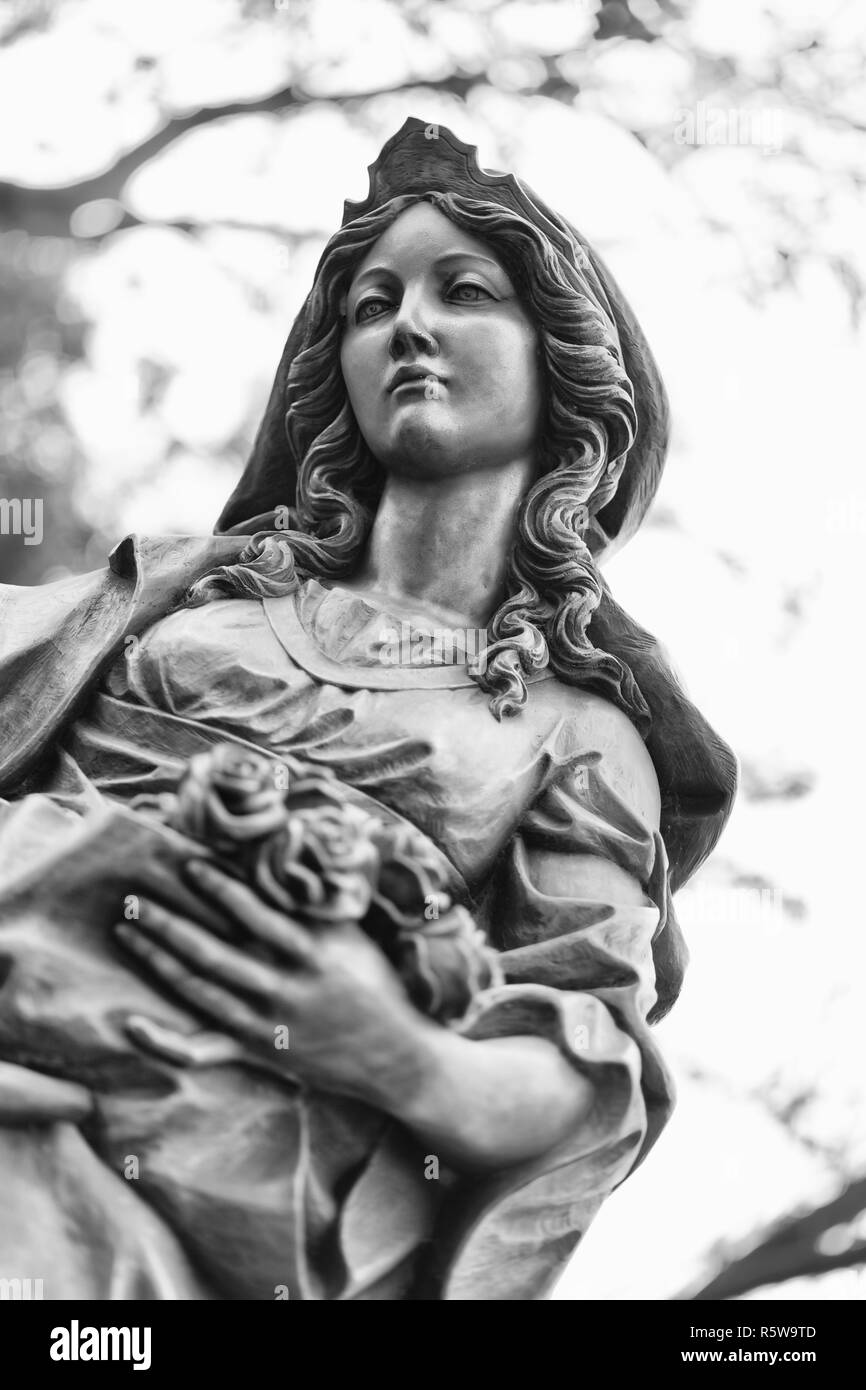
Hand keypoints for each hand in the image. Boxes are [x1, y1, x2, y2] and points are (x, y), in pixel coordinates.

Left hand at [114, 859, 432, 1107]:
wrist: (397, 1057)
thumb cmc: (374, 983)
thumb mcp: (353, 935)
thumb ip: (317, 903)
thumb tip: (290, 849)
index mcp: (314, 954)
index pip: (259, 915)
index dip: (221, 889)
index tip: (190, 865)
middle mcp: (286, 988)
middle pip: (215, 953)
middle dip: (170, 924)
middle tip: (135, 898)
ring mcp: (267, 1022)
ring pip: (201, 990)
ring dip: (159, 959)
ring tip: (127, 931)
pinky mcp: (256, 1049)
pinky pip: (202, 1050)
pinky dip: (165, 1040)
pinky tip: (132, 1023)